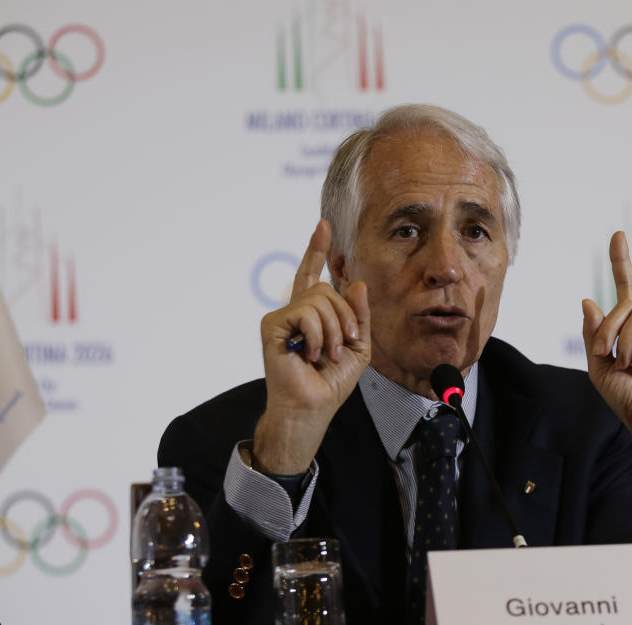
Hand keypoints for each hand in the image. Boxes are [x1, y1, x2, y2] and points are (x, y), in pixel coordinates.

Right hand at [252, 220, 370, 474]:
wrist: (313, 406)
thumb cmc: (331, 381)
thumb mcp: (359, 346)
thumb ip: (359, 315)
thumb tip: (355, 283)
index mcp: (312, 314)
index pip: (314, 275)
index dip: (317, 250)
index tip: (323, 226)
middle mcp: (294, 311)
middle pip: (327, 289)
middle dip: (345, 317)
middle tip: (342, 345)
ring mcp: (282, 317)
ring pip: (319, 300)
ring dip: (333, 330)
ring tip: (326, 353)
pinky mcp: (272, 325)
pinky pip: (306, 313)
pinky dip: (316, 336)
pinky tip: (309, 354)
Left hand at [581, 232, 631, 576]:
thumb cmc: (629, 400)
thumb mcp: (599, 367)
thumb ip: (594, 335)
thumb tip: (588, 299)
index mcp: (631, 330)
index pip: (627, 289)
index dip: (621, 262)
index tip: (618, 235)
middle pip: (626, 305)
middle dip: (609, 329)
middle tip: (607, 354)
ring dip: (625, 343)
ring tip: (631, 366)